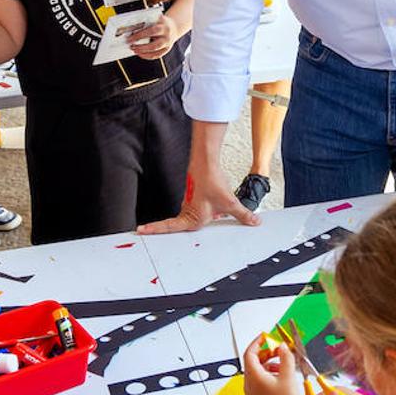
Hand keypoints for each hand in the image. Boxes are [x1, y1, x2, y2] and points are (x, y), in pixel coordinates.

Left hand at [128, 14, 177, 59]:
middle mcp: (167, 37)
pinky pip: (156, 55)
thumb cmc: (161, 22)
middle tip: (131, 46)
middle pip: (154, 45)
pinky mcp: (166, 49)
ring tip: (134, 50)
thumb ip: (147, 22)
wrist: (174, 26)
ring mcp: (168, 44)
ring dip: (143, 52)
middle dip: (141, 47)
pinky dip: (147, 56)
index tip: (130, 38)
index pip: (152, 31)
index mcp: (164, 27)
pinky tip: (140, 53)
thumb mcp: (156, 18)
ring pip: (155, 51)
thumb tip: (132, 28)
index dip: (140, 35)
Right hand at [137, 150, 258, 233]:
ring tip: (159, 228)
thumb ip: (243, 215)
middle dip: (160, 229)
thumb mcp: (230, 202)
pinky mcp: (193, 196)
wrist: (206, 163)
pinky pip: (189, 209)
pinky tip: (200, 214)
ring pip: (182, 217)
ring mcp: (189, 203)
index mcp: (192, 218)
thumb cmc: (211, 182)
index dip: (156, 230)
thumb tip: (253, 222)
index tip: (141, 231)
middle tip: (144, 231)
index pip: (170, 227)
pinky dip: (190, 213)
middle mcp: (188, 212)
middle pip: (173, 225)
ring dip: (175, 223)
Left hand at [242, 336, 303, 394]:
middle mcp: (249, 385)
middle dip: (266, 352)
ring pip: (257, 371)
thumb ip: (286, 357)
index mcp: (254, 377)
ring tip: (283, 364)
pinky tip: (281, 377)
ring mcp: (252, 393)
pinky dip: (268, 374)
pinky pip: (259, 381)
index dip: (258, 342)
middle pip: (253, 361)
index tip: (265, 336)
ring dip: (268, 363)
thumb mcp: (289, 377)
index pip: (250, 353)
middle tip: (278, 349)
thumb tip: (282, 346)